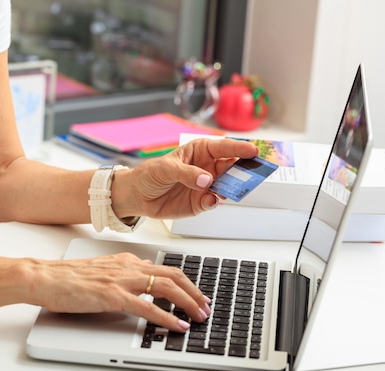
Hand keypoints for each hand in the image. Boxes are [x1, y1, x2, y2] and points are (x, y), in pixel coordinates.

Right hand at [33, 253, 210, 331]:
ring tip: (198, 316)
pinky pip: (147, 307)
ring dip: (188, 302)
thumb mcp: (102, 269)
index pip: (165, 268)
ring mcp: (121, 280)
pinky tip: (177, 325)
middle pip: (173, 275)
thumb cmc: (66, 277)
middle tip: (206, 307)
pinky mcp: (112, 296)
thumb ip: (124, 271)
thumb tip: (144, 273)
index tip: (197, 294)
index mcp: (125, 261)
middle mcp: (127, 267)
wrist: (44, 277)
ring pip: (166, 287)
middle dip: (195, 292)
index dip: (186, 282)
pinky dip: (166, 317)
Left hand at [115, 138, 258, 218]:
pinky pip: (213, 202)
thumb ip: (187, 173)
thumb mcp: (166, 169)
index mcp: (200, 151)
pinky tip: (211, 200)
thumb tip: (207, 180)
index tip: (253, 150)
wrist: (138, 196)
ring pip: (227, 186)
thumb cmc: (150, 174)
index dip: (240, 148)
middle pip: (232, 167)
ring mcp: (206, 185)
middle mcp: (207, 167)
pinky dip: (215, 202)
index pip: (224, 147)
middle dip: (243, 170)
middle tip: (253, 173)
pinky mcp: (200, 202)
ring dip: (232, 188)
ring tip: (231, 189)